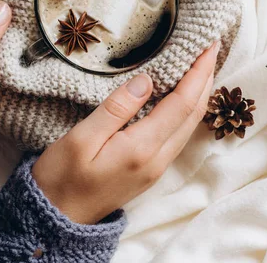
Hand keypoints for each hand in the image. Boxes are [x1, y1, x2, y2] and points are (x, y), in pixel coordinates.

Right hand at [32, 42, 219, 223]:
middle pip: (193, 114)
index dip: (198, 73)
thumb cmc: (60, 179)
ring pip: (189, 126)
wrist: (56, 220)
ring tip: (201, 67)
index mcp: (142, 149)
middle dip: (205, 79)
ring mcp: (156, 168)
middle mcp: (157, 160)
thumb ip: (115, 109)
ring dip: (199, 95)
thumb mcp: (80, 139)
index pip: (182, 104)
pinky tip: (182, 97)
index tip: (209, 46)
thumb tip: (147, 81)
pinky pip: (178, 135)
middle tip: (211, 49)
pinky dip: (187, 110)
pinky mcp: (150, 170)